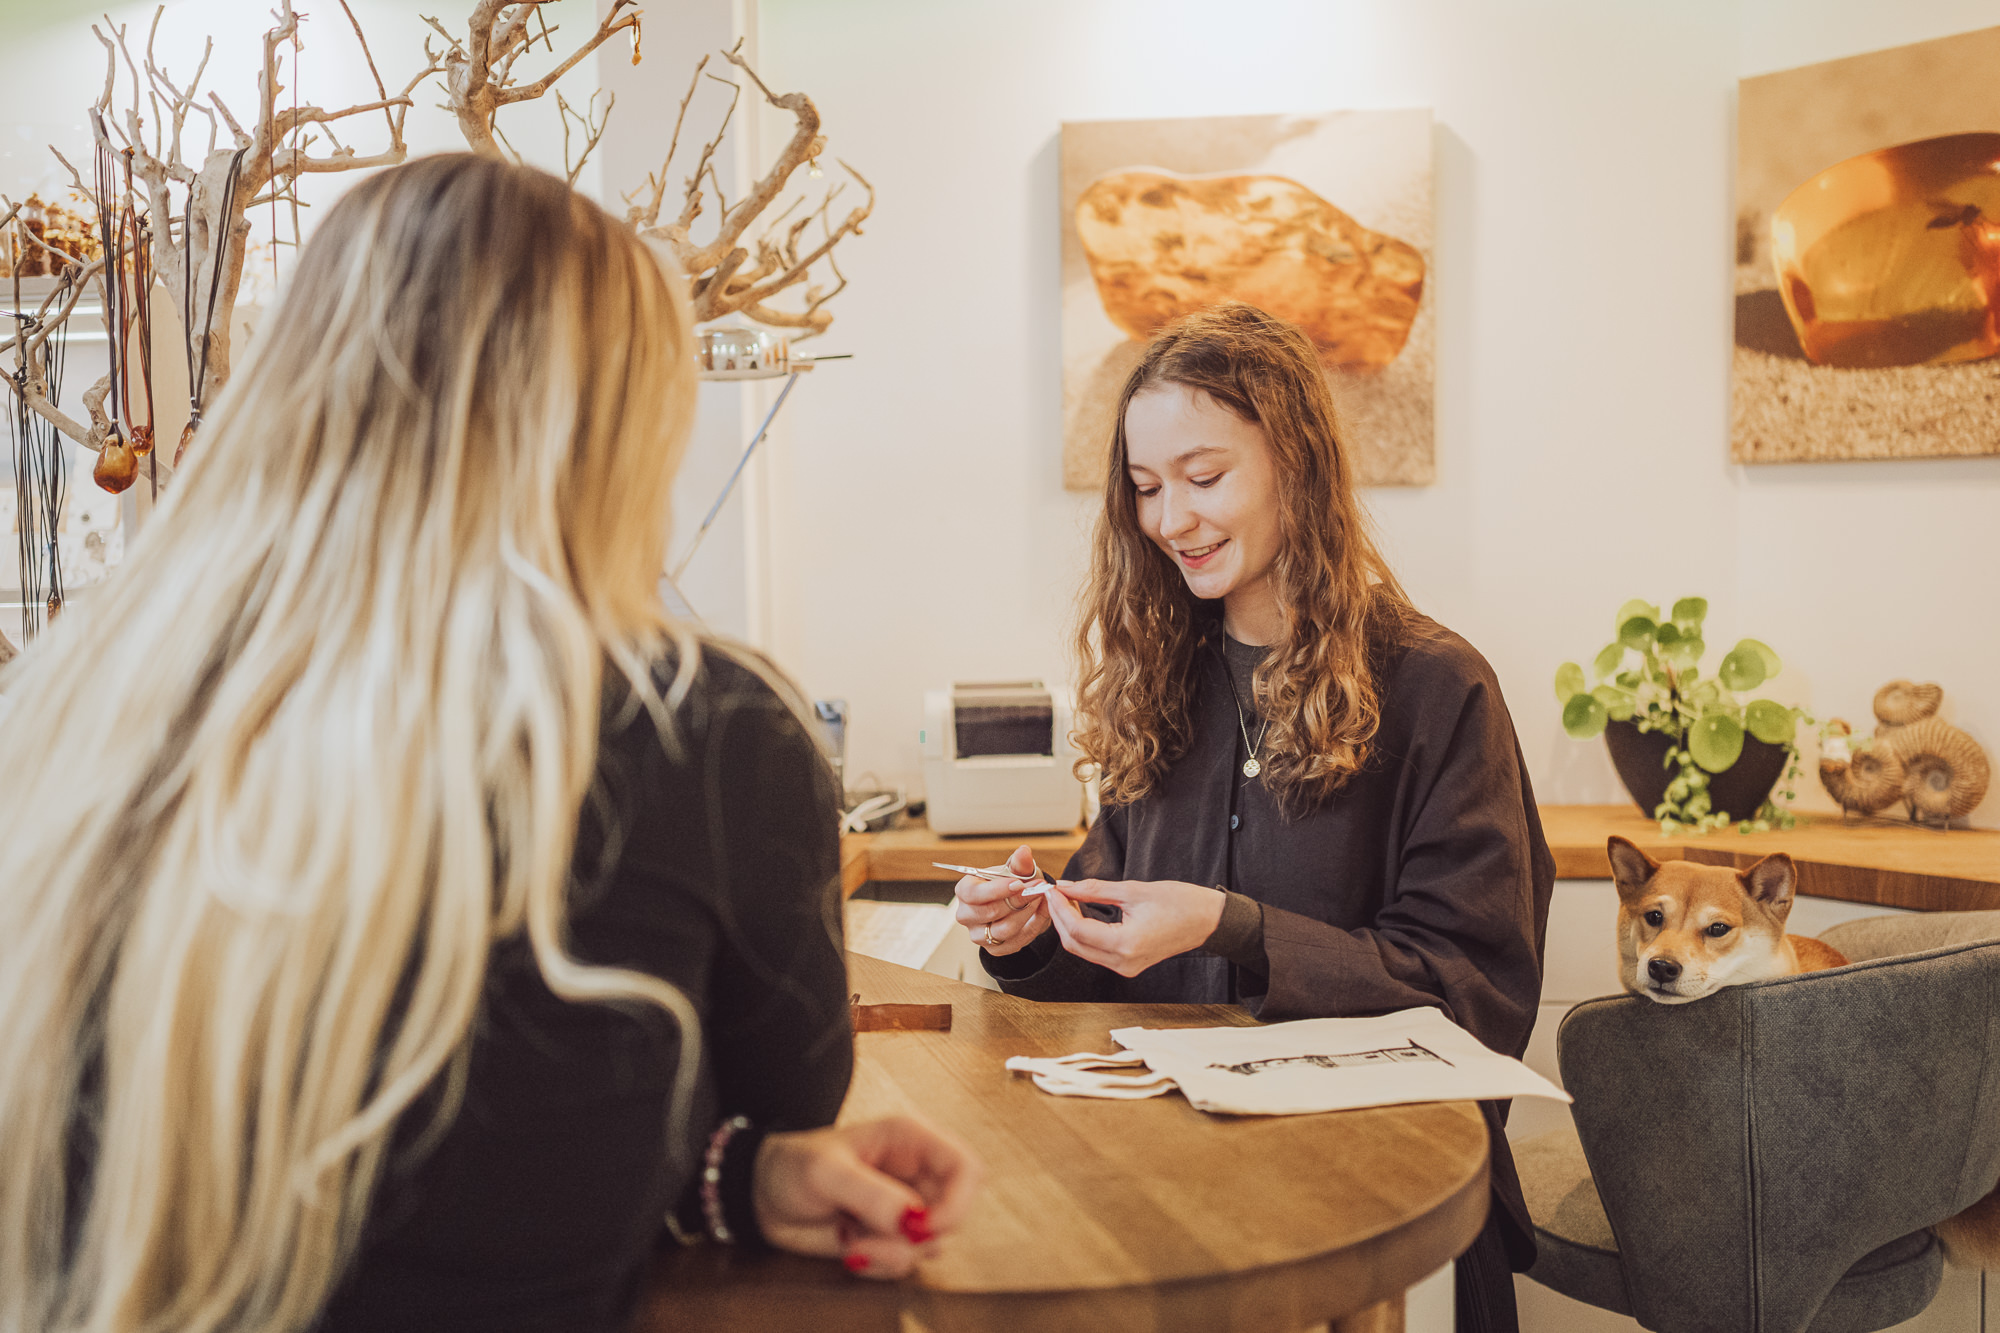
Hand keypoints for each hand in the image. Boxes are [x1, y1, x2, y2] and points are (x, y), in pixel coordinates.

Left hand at [754, 1115, 982, 1277]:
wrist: (762, 1197)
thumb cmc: (791, 1165)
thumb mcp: (825, 1172)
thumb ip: (871, 1194)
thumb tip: (914, 1220)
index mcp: (911, 1139)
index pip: (965, 1168)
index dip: (957, 1202)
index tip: (921, 1227)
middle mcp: (916, 1172)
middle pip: (955, 1214)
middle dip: (916, 1238)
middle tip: (868, 1238)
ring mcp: (906, 1207)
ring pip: (932, 1245)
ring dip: (892, 1254)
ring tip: (851, 1240)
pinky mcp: (892, 1236)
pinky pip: (907, 1263)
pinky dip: (880, 1265)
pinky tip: (851, 1248)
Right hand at [950, 843, 1049, 956]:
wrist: (1020, 903)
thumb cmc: (1012, 883)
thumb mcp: (1016, 870)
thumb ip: (1020, 862)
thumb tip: (1024, 851)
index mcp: (965, 891)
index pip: (973, 893)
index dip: (996, 889)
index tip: (1019, 883)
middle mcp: (966, 915)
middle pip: (990, 912)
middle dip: (1018, 900)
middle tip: (1038, 889)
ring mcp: (978, 934)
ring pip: (1004, 929)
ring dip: (1027, 913)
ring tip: (1040, 899)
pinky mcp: (994, 948)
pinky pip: (1015, 942)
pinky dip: (1032, 928)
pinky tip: (1040, 913)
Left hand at [1042, 876, 1225, 977]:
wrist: (1208, 920)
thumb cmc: (1180, 903)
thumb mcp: (1134, 890)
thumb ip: (1095, 890)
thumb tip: (1067, 886)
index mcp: (1126, 945)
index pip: (1078, 930)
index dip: (1060, 909)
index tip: (1053, 888)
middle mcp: (1124, 963)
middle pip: (1075, 944)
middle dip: (1060, 918)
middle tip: (1055, 892)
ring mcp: (1126, 967)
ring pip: (1083, 950)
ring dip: (1070, 926)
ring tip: (1065, 900)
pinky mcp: (1128, 965)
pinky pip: (1096, 952)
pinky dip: (1084, 933)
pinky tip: (1080, 913)